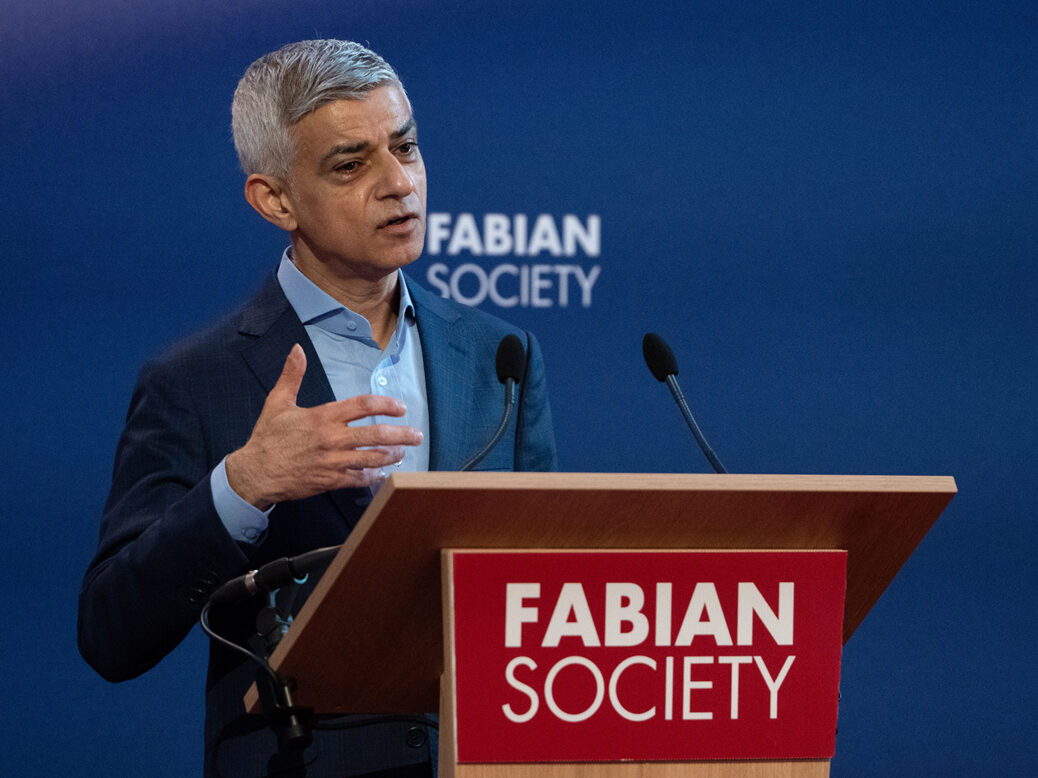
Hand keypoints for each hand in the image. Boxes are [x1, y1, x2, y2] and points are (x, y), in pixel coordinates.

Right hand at [225, 344, 422, 507]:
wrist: (255, 472)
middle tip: (417, 434)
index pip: (362, 406)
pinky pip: (359, 478)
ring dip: (392, 455)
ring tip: (403, 452)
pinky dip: (374, 476)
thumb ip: (292, 375)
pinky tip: (383, 473)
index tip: (401, 407)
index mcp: (323, 417)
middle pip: (376, 435)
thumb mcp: (278, 402)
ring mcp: (333, 462)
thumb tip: (296, 349)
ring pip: (372, 458)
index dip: (385, 405)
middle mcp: (332, 439)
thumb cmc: (268, 437)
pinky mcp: (330, 481)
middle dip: (401, 434)